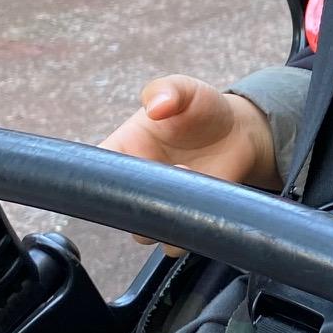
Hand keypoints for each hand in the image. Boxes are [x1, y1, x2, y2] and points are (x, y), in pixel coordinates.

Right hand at [100, 74, 278, 252]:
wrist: (240, 133)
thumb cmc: (203, 109)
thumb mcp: (185, 89)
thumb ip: (168, 90)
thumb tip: (156, 106)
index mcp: (123, 150)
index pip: (91, 172)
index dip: (95, 178)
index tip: (117, 173)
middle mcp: (136, 183)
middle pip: (114, 209)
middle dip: (134, 200)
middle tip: (165, 173)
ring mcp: (160, 205)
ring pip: (142, 232)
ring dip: (161, 215)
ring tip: (188, 178)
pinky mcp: (185, 220)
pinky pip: (174, 243)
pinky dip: (184, 230)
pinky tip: (201, 201)